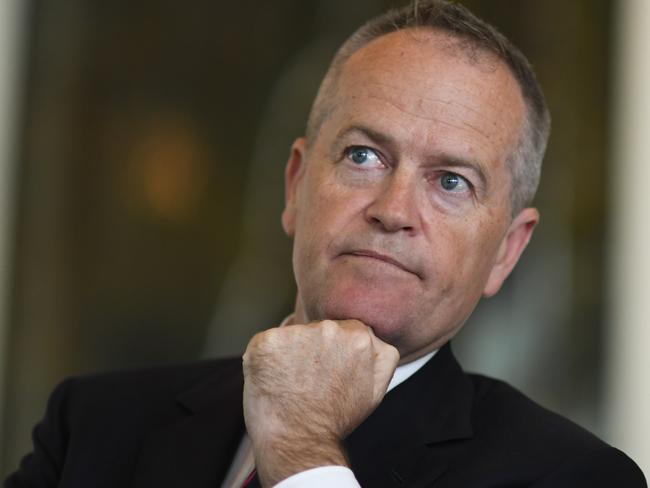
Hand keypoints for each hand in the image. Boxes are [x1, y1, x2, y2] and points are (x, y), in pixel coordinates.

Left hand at [242, 319, 398, 486]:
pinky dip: (266, 360)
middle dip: (313, 350)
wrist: (299, 441)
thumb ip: (382, 356)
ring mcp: (295, 333)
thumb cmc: (335, 419)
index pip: (344, 331)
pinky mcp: (266, 342)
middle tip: (310, 381)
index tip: (328, 373)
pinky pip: (266, 344)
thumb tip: (373, 337)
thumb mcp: (375, 389)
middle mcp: (327, 328)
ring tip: (292, 384)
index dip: (334, 353)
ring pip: (292, 337)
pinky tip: (273, 381)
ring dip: (290, 354)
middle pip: (317, 330)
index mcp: (358, 336)